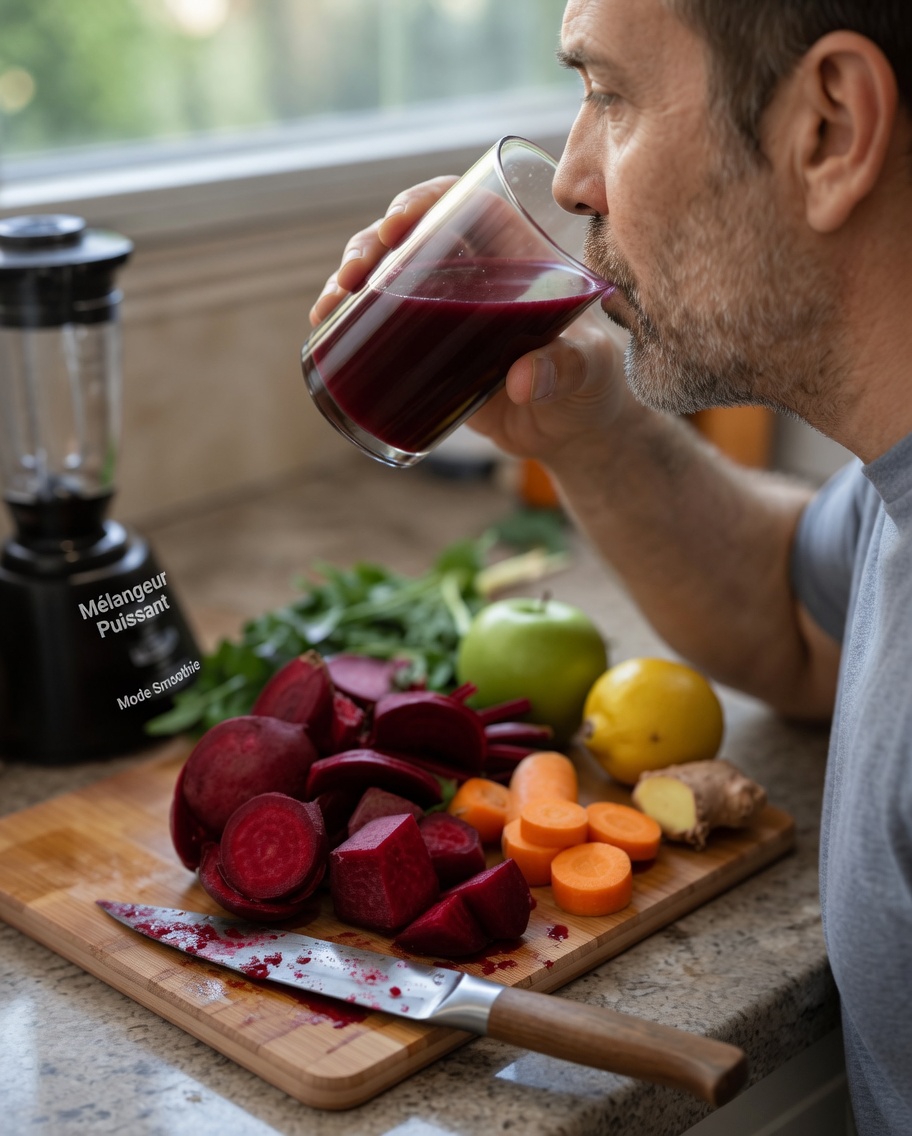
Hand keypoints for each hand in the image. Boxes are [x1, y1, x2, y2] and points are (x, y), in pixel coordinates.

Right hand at [309, 176, 635, 465]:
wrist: (572, 432)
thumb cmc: (591, 388)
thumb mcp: (587, 372)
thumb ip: (565, 369)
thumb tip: (524, 379)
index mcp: (516, 254)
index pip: (465, 204)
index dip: (424, 201)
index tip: (398, 225)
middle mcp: (475, 273)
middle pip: (413, 236)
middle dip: (372, 243)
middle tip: (354, 273)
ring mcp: (446, 310)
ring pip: (389, 274)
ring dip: (352, 277)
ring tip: (331, 303)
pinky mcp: (428, 347)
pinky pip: (383, 320)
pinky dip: (351, 318)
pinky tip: (325, 324)